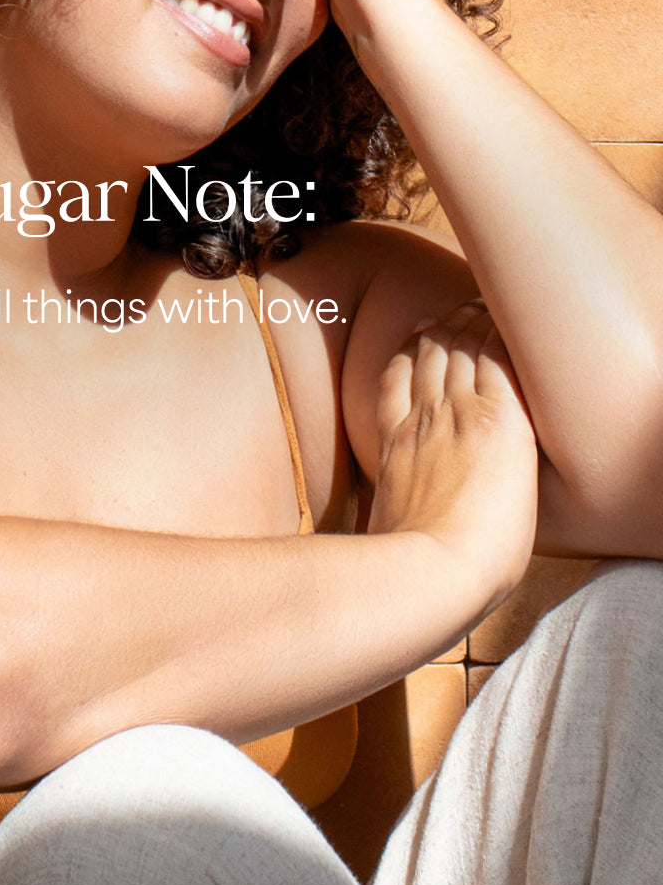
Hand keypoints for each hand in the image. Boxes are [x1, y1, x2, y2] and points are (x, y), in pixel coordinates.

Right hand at [368, 299, 538, 615]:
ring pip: (459, 348)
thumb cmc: (411, 572)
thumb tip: (389, 528)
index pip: (397, 380)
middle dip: (441, 330)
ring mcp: (454, 416)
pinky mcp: (495, 420)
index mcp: (394, 446)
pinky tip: (499, 325)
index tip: (416, 340)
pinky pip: (494, 359)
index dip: (407, 354)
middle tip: (453, 316)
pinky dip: (494, 336)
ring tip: (478, 310)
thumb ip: (392, 510)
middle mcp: (420, 421)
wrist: (431, 574)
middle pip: (428, 356)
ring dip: (468, 324)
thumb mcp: (385, 529)